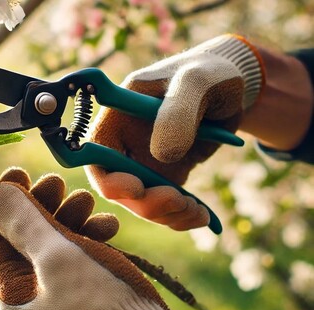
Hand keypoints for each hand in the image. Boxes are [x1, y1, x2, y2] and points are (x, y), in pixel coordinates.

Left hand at [0, 167, 191, 309]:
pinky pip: (80, 253)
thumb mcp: (57, 258)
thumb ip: (24, 222)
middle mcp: (31, 291)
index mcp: (12, 291)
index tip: (19, 171)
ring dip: (71, 216)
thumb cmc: (97, 304)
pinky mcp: (86, 287)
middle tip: (58, 182)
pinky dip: (92, 235)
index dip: (6, 202)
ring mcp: (60, 289)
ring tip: (89, 200)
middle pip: (27, 236)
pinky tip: (111, 224)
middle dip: (43, 206)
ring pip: (56, 241)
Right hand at [86, 34, 263, 230]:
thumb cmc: (209, 74)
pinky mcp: (164, 177)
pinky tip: (201, 215)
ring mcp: (143, 164)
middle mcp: (124, 145)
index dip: (109, 178)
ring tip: (197, 211)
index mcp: (118, 117)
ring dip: (166, 215)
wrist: (232, 88)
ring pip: (141, 204)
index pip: (96, 155)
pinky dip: (179, 217)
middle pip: (117, 188)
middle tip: (179, 202)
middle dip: (146, 203)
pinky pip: (164, 207)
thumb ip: (178, 111)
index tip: (138, 188)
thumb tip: (161, 154)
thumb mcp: (197, 82)